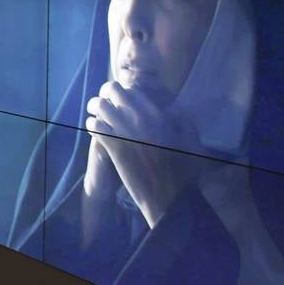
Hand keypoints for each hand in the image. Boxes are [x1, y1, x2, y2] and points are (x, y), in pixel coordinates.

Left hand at [85, 80, 203, 227]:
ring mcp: (127, 133)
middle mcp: (142, 119)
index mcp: (160, 114)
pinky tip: (95, 130)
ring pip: (100, 105)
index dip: (124, 88)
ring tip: (95, 114)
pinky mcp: (114, 148)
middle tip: (104, 101)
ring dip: (95, 107)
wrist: (170, 197)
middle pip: (113, 89)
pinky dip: (92, 125)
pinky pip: (95, 126)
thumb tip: (168, 106)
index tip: (121, 95)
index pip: (134, 87)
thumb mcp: (191, 139)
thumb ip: (181, 118)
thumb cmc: (184, 170)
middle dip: (106, 92)